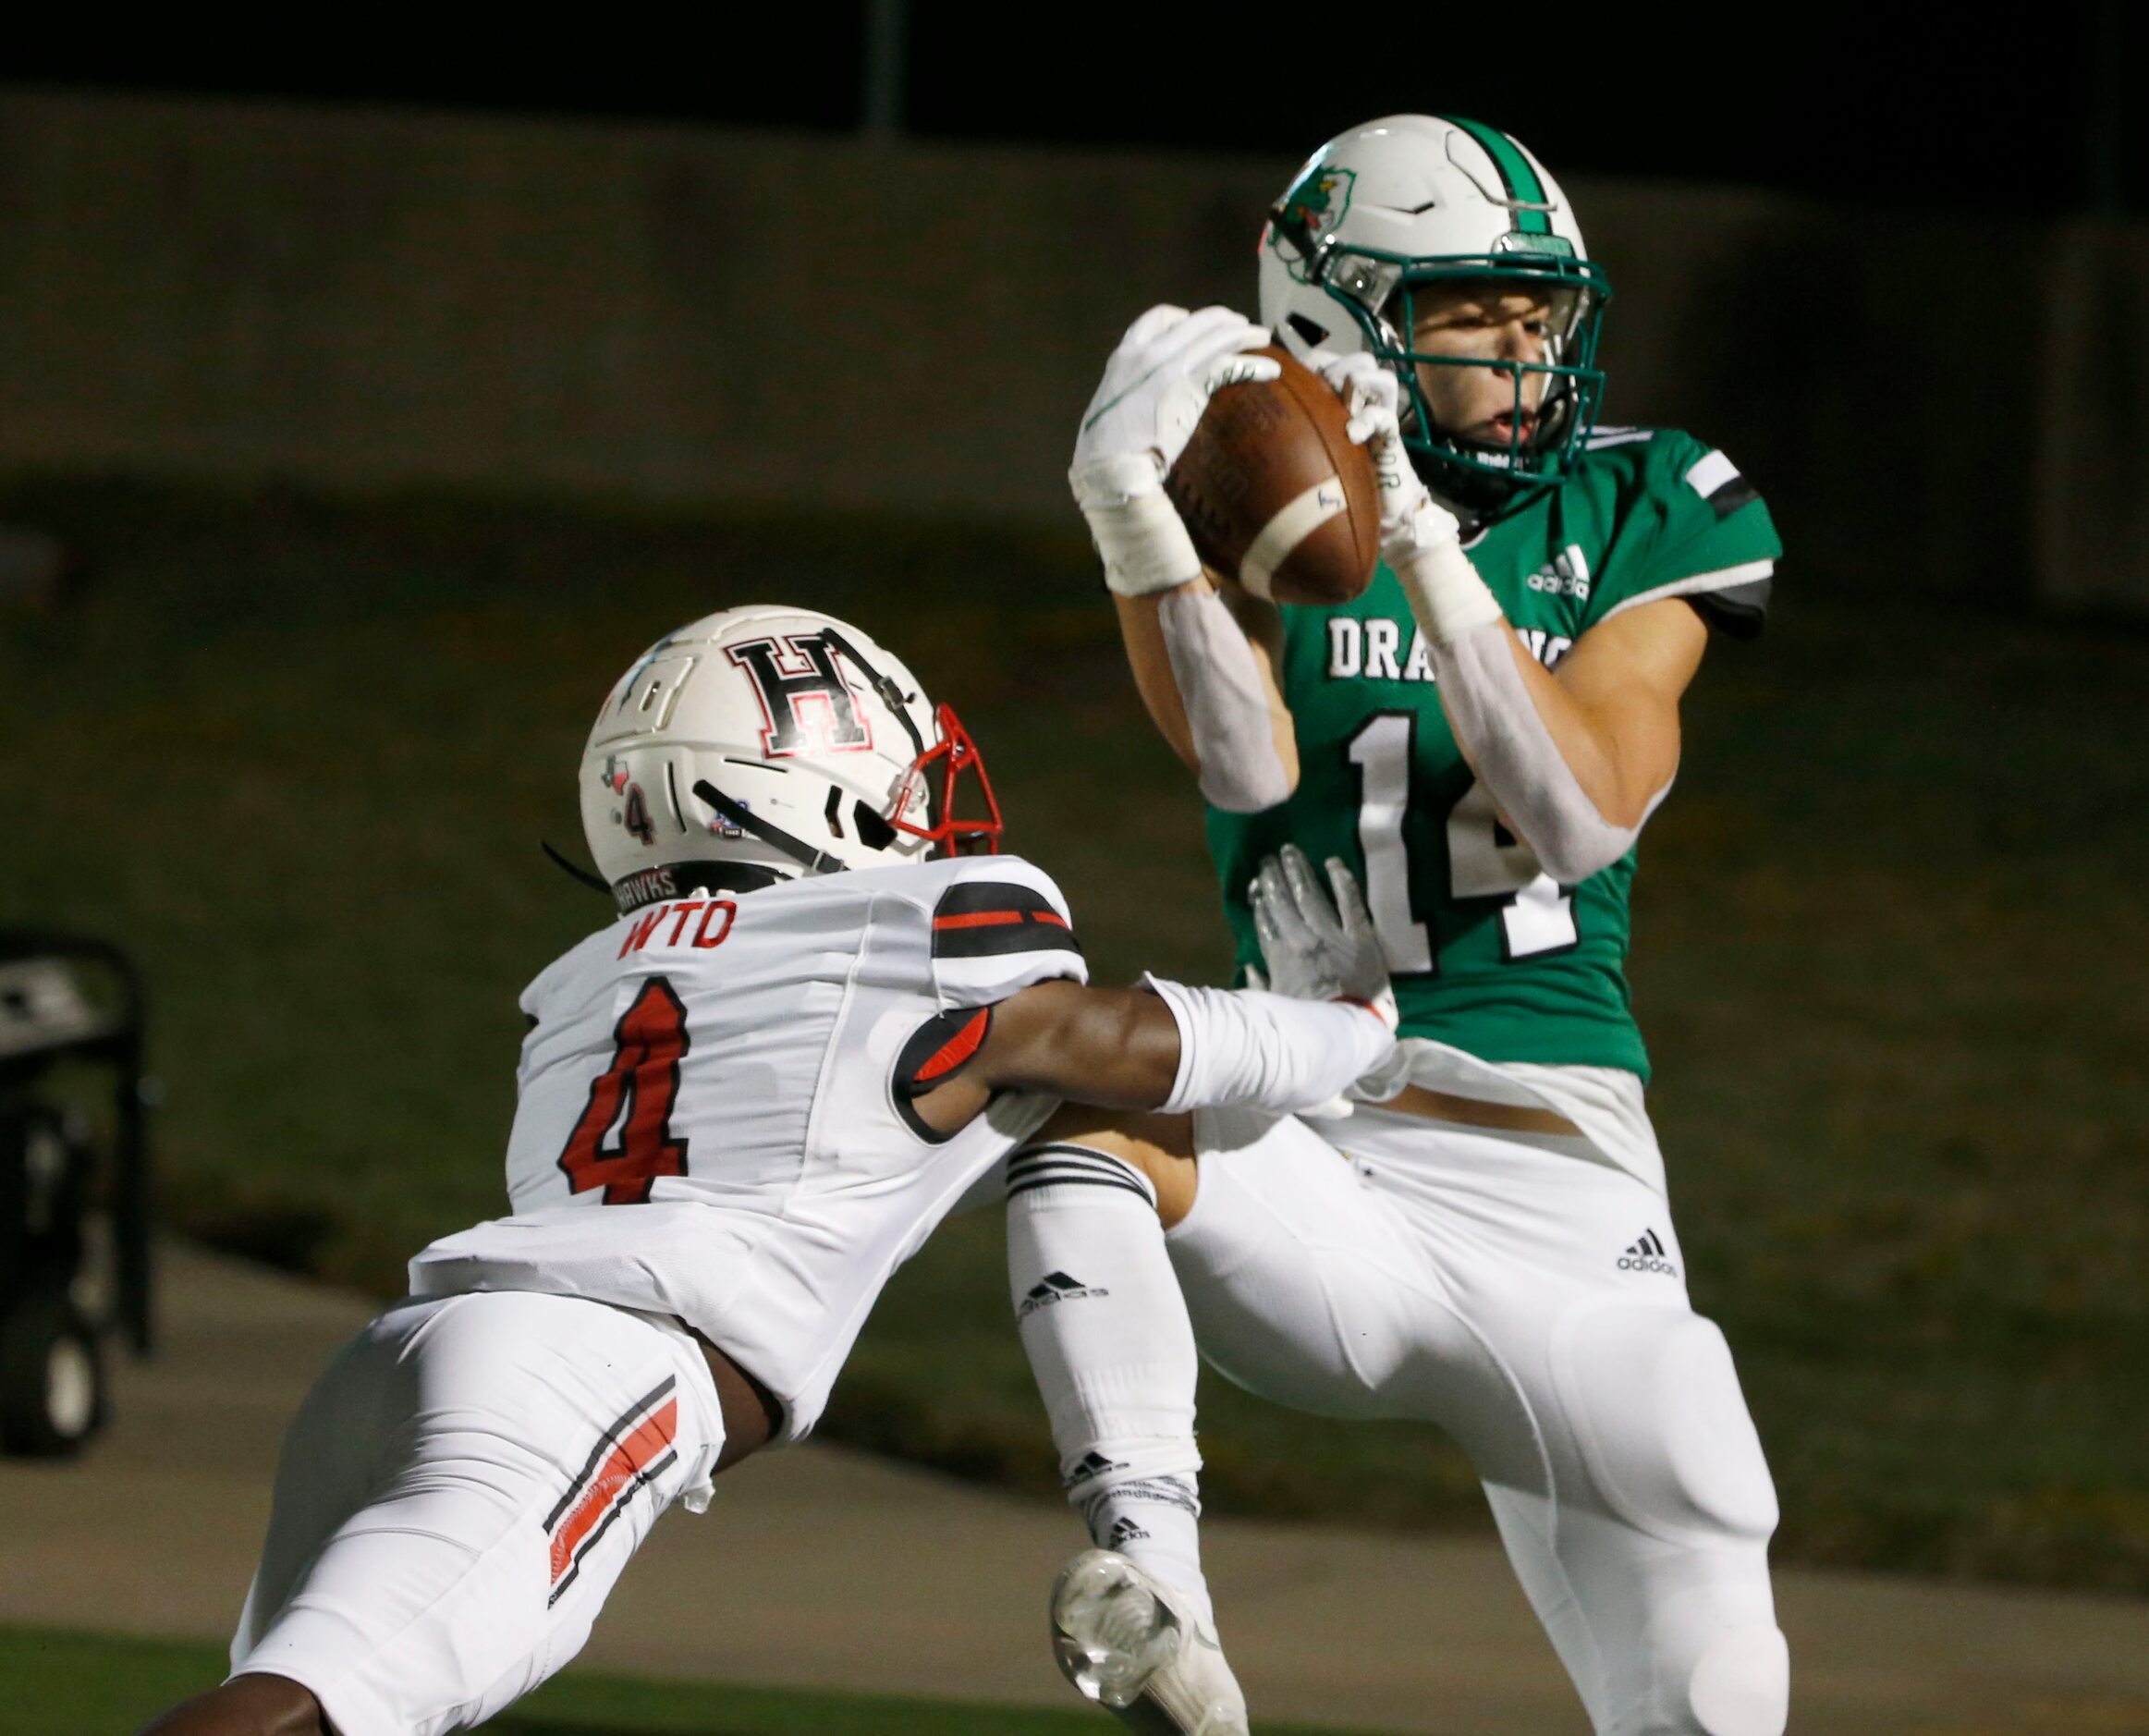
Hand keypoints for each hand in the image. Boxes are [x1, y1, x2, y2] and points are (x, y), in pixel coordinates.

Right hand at [1068, 307, 1279, 599]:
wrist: (1110, 464)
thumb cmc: (1107, 451)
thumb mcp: (1110, 408)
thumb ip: (1128, 394)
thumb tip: (1140, 406)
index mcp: (1126, 355)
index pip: (1157, 317)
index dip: (1182, 317)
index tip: (1195, 324)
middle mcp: (1148, 352)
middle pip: (1196, 321)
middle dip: (1223, 320)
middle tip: (1242, 325)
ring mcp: (1169, 366)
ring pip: (1216, 336)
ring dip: (1244, 333)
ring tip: (1262, 336)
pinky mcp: (1190, 385)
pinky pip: (1228, 365)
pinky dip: (1252, 364)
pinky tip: (1269, 370)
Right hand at [1248, 844, 1396, 1029]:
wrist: (1349, 1030)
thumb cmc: (1310, 1026)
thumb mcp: (1276, 1008)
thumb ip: (1260, 986)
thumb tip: (1248, 968)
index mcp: (1279, 958)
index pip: (1266, 922)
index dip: (1261, 903)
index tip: (1256, 887)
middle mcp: (1301, 940)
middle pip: (1283, 902)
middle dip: (1274, 878)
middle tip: (1268, 858)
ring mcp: (1331, 935)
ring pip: (1310, 895)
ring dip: (1298, 871)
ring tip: (1290, 851)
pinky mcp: (1360, 935)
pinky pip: (1350, 902)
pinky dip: (1341, 880)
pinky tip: (1332, 862)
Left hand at [1307, 348, 1459, 561]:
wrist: (1374, 513)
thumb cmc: (1335, 482)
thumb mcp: (1307, 452)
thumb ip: (1291, 433)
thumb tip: (1251, 423)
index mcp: (1339, 399)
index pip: (1332, 360)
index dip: (1318, 359)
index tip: (1298, 372)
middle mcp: (1362, 403)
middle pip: (1359, 359)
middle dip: (1338, 369)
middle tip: (1324, 393)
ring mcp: (1379, 417)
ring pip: (1380, 377)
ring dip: (1359, 384)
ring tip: (1344, 407)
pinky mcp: (1391, 437)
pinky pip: (1385, 416)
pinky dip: (1368, 420)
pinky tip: (1353, 434)